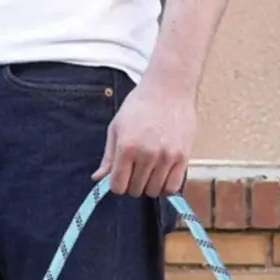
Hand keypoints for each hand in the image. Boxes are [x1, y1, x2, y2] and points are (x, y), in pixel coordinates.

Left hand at [92, 79, 195, 196]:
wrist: (169, 87)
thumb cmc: (140, 105)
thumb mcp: (117, 127)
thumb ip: (108, 156)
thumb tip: (97, 178)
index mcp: (126, 147)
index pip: (118, 186)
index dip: (117, 185)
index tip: (121, 177)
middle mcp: (146, 154)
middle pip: (135, 190)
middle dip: (132, 184)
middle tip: (136, 170)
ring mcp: (166, 157)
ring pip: (153, 191)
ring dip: (149, 186)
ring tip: (150, 171)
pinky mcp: (183, 157)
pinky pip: (172, 187)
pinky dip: (165, 186)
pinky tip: (162, 176)